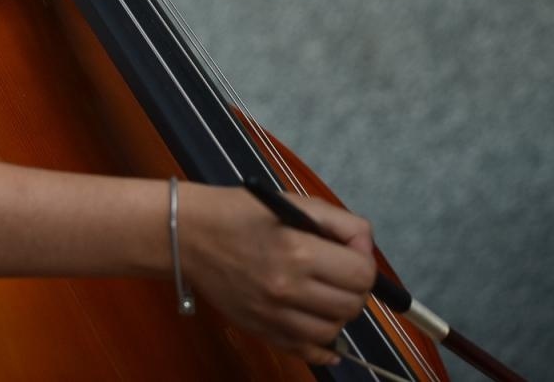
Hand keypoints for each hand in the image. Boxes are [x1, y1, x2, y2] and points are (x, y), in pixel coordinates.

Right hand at [182, 187, 377, 367]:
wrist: (188, 235)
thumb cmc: (238, 213)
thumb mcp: (292, 202)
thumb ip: (339, 223)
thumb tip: (365, 249)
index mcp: (298, 250)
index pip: (361, 274)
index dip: (363, 262)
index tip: (351, 254)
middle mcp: (288, 288)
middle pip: (352, 305)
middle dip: (354, 289)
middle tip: (339, 274)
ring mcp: (274, 315)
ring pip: (333, 330)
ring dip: (337, 314)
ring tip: (323, 294)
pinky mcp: (262, 330)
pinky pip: (308, 351)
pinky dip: (324, 347)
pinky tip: (325, 333)